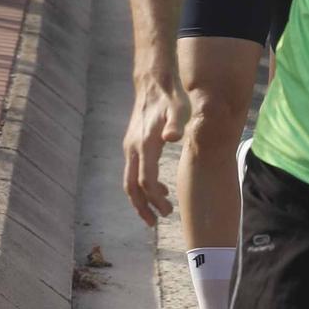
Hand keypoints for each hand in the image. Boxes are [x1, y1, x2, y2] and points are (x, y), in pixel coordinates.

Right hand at [121, 76, 186, 225]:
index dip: (155, 199)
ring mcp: (130, 148)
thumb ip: (175, 124)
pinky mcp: (132, 145)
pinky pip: (134, 171)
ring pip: (130, 181)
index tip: (167, 211)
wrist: (152, 85)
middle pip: (131, 187)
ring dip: (141, 199)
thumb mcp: (178, 110)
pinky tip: (159, 188)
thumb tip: (172, 138)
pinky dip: (143, 185)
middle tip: (154, 223)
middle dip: (141, 207)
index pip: (146, 181)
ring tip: (157, 212)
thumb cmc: (170, 99)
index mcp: (145, 145)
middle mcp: (133, 149)